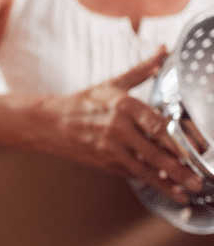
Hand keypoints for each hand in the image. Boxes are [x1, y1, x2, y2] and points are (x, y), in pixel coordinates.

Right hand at [37, 47, 202, 202]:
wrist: (51, 124)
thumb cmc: (82, 104)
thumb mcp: (112, 84)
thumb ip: (141, 70)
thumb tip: (163, 52)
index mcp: (124, 106)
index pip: (157, 125)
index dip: (177, 141)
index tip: (193, 151)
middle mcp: (118, 130)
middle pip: (153, 152)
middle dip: (177, 169)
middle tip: (195, 180)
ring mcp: (110, 149)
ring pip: (143, 169)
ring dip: (165, 183)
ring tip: (182, 193)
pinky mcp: (104, 163)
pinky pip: (129, 173)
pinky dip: (146, 181)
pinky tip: (162, 187)